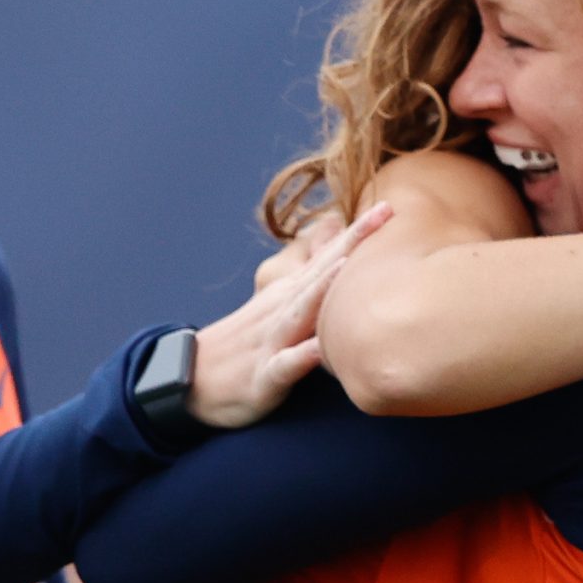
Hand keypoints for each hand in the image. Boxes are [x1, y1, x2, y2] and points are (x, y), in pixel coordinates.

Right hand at [190, 201, 392, 427]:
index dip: (358, 232)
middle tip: (385, 212)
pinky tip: (321, 350)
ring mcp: (272, 340)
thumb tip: (343, 252)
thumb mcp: (281, 305)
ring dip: (323, 289)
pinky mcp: (263, 376)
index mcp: (290, 292)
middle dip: (352, 243)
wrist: (192, 377)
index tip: (389, 205)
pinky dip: (301, 356)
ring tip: (349, 266)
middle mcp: (282, 308)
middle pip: (320, 271)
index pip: (329, 255)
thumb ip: (312, 281)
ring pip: (301, 311)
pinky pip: (284, 366)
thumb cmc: (248, 342)